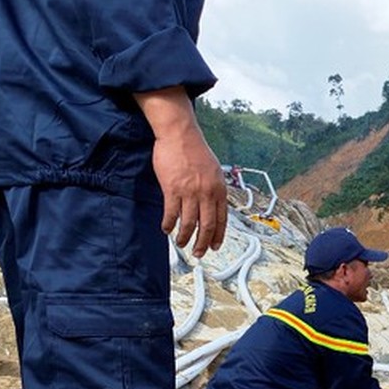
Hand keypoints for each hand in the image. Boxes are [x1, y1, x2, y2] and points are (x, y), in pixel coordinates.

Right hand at [135, 87, 227, 257]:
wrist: (180, 135)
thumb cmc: (195, 151)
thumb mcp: (214, 171)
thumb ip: (214, 189)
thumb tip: (214, 206)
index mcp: (219, 190)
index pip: (222, 219)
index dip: (218, 236)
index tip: (214, 246)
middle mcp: (207, 193)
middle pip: (207, 225)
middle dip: (202, 243)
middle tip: (198, 253)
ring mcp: (190, 192)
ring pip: (189, 223)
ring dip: (185, 237)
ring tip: (182, 244)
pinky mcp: (172, 189)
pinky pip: (171, 213)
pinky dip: (169, 224)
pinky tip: (166, 229)